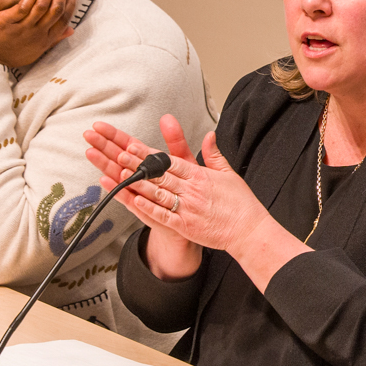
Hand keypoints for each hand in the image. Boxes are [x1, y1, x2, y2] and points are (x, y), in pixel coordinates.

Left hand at [0, 0, 75, 68]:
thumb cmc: (8, 56)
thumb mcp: (36, 51)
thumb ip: (53, 39)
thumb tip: (71, 30)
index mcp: (45, 41)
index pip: (63, 20)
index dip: (70, 5)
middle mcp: (37, 34)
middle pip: (55, 10)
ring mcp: (23, 28)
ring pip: (42, 6)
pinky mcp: (7, 22)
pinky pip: (23, 7)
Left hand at [87, 117, 304, 290]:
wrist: (249, 231)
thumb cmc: (239, 203)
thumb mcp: (228, 174)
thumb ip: (214, 154)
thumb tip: (208, 135)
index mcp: (200, 176)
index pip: (169, 161)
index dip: (148, 154)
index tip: (131, 145)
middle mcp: (192, 190)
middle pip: (159, 174)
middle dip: (136, 164)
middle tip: (117, 155)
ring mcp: (188, 208)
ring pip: (158, 193)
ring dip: (138, 184)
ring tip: (119, 175)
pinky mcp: (186, 226)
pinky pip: (164, 215)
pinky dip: (148, 208)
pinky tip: (134, 201)